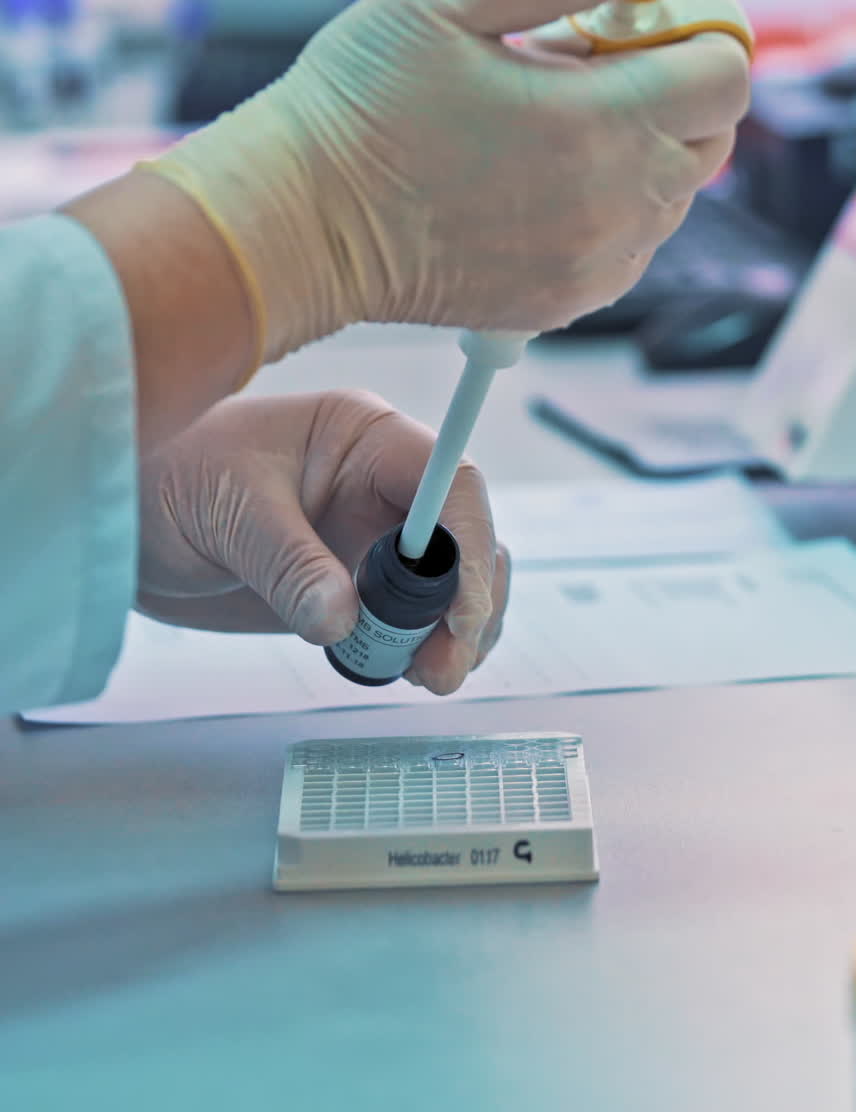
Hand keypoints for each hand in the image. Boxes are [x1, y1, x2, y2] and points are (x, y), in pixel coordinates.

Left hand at [135, 391, 508, 693]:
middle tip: (444, 665)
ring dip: (455, 633)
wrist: (124, 522)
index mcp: (366, 439)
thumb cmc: (166, 477)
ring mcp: (377, 537)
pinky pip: (416, 618)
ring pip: (456, 583)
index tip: (462, 613)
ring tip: (429, 676)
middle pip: (467, 540)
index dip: (471, 546)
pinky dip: (424, 648)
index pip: (452, 483)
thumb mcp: (227, 511)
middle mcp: (386, 486)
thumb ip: (287, 564)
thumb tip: (341, 620)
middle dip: (471, 604)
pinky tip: (406, 669)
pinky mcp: (359, 586)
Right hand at [142, 0, 751, 362]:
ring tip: (550, 127)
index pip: (725, 76)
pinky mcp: (571, 299)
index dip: (693, 35)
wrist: (309, 224)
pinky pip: (635, 247)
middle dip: (671, 92)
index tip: (639, 23)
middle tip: (587, 68)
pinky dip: (613, 209)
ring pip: (675, 194)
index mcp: (597, 125)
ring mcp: (597, 262)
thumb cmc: (363, 112)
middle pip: (712, 138)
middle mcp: (614, 205)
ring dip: (639, 151)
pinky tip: (543, 182)